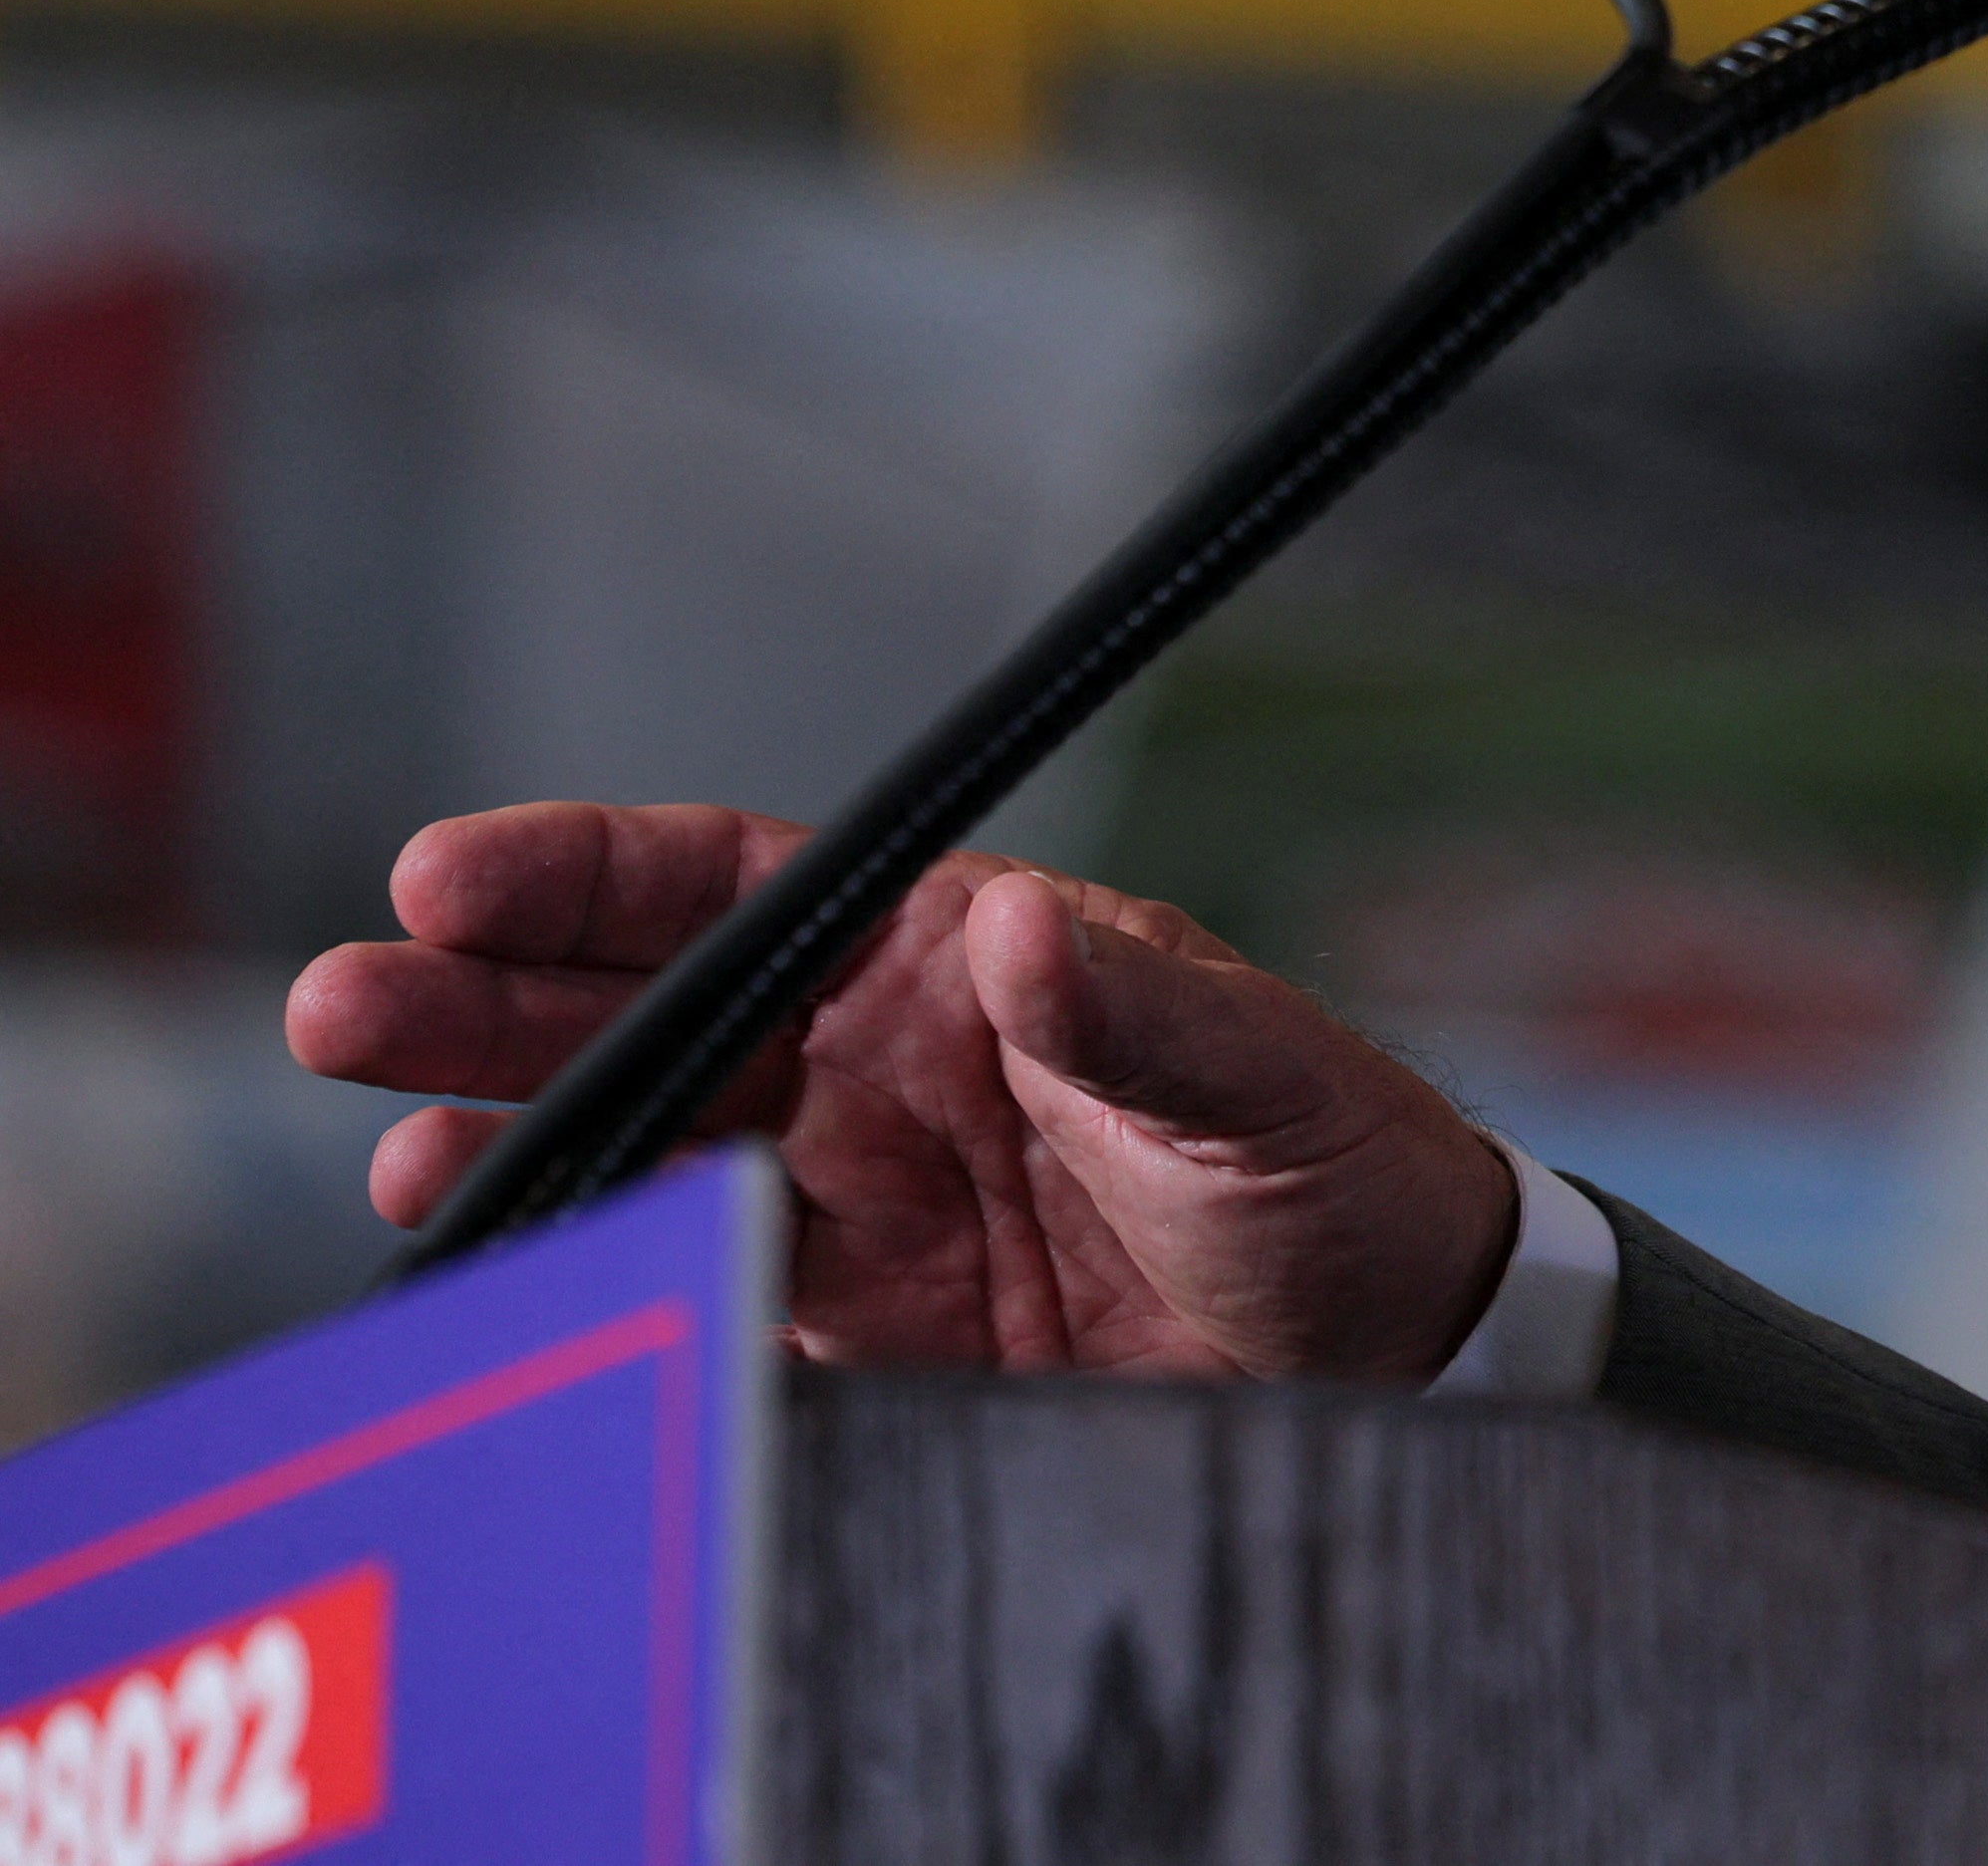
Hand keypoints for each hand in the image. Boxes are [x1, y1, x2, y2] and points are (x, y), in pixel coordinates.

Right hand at [287, 804, 1520, 1382]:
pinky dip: (614, 1287)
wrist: (1398, 1352)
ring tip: (420, 1160)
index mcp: (956, 960)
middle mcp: (880, 1067)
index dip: (588, 877)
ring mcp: (858, 1202)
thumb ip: (1132, 1013)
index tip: (451, 876)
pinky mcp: (864, 1335)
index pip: (736, 891)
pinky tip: (531, 1285)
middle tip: (348, 1010)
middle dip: (487, 1008)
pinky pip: (700, 1294)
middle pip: (646, 1014)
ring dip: (523, 1146)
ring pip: (645, 1150)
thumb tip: (1020, 931)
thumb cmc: (1339, 1168)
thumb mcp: (1254, 1074)